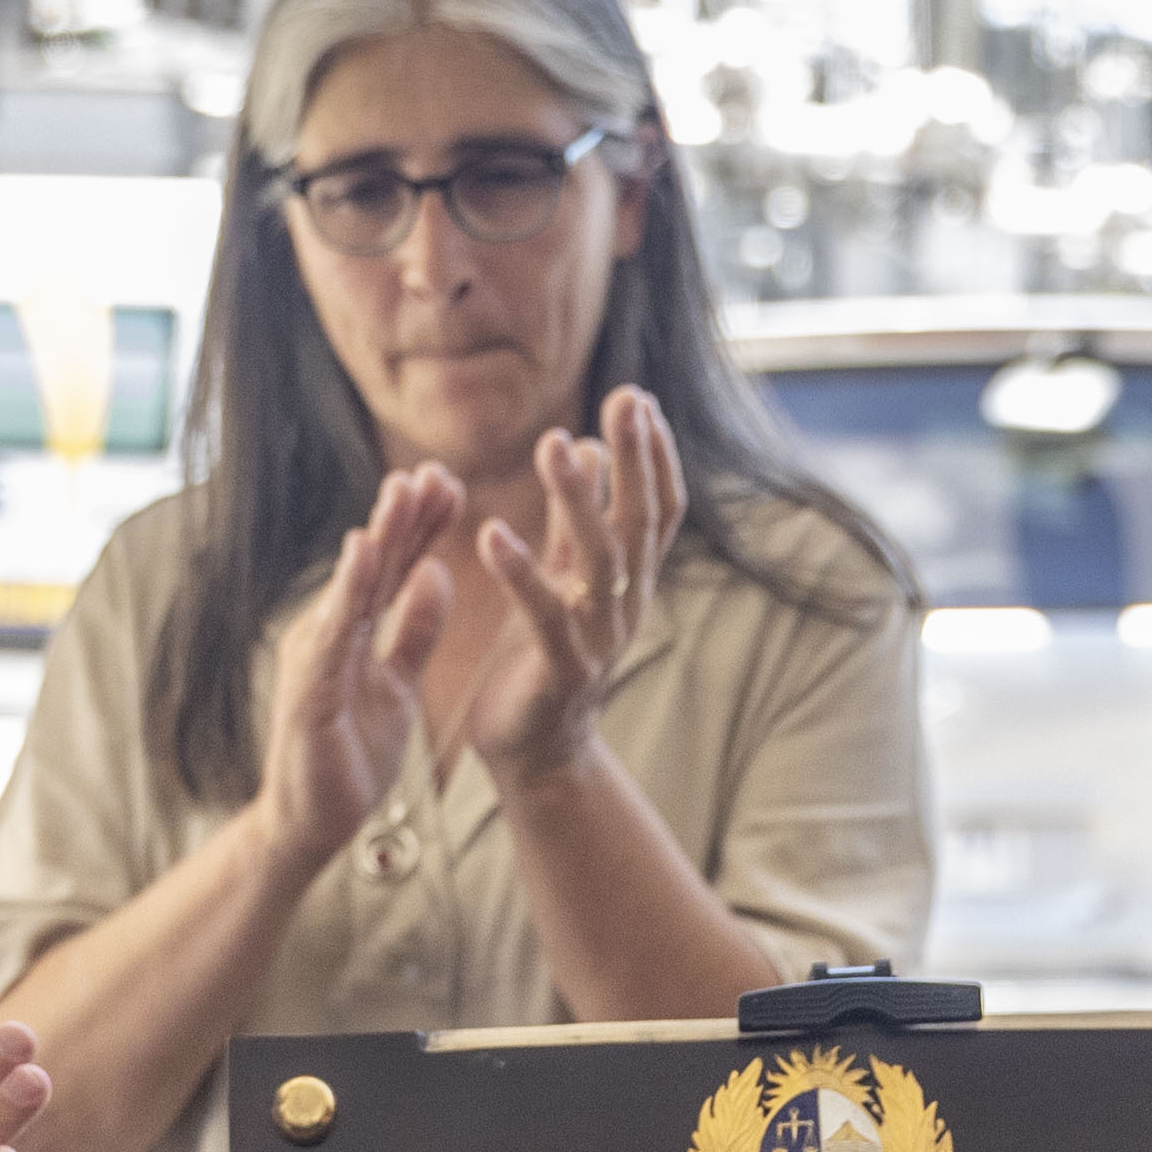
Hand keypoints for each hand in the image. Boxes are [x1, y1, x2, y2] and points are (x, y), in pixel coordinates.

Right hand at [255, 472, 465, 872]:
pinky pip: (334, 632)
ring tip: (404, 489)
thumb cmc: (350, 756)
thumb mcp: (398, 684)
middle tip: (435, 466)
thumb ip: (414, 631)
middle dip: (403, 514)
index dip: (421, 525)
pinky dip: (349, 589)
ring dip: (379, 535)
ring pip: (353, 586)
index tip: (451, 482)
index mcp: (353, 631)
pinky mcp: (309, 689)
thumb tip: (437, 572)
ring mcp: (315, 658)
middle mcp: (329, 632)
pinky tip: (365, 552)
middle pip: (372, 564)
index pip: (392, 567)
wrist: (312, 825)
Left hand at [459, 389, 684, 790]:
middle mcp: (626, 607)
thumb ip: (575, 521)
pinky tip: (493, 532)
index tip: (640, 399)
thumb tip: (589, 449)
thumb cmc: (542, 660)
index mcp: (630, 583)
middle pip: (640, 523)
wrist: (535, 754)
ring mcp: (599, 640)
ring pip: (599, 561)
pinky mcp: (560, 672)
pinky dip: (520, 572)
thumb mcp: (564, 579)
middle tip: (626, 398)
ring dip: (577, 498)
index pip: (659, 509)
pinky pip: (544, 616)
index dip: (655, 456)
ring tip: (550, 443)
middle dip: (636, 459)